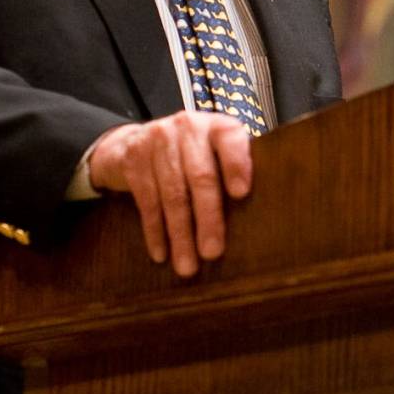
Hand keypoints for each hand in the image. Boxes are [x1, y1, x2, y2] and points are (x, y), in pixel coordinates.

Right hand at [88, 111, 252, 278]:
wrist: (133, 144)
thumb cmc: (189, 158)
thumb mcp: (213, 154)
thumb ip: (232, 174)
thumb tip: (260, 221)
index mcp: (216, 126)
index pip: (230, 140)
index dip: (236, 165)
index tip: (241, 194)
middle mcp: (188, 127)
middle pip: (201, 176)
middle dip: (208, 219)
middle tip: (212, 252)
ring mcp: (157, 139)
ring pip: (172, 195)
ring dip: (180, 235)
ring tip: (187, 266)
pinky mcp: (133, 158)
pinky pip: (146, 202)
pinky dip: (155, 232)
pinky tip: (161, 254)